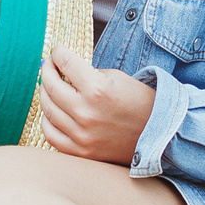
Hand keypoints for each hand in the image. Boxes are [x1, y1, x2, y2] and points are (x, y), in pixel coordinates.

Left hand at [37, 50, 155, 163]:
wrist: (160, 134)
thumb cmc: (140, 102)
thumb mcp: (117, 78)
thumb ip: (88, 73)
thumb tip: (63, 70)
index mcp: (97, 88)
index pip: (65, 62)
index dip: (58, 53)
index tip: (57, 52)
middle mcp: (86, 112)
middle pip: (51, 86)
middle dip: (47, 71)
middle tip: (48, 66)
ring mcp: (82, 135)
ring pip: (48, 110)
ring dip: (45, 94)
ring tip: (48, 87)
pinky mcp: (81, 152)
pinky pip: (51, 135)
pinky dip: (47, 121)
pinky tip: (52, 113)